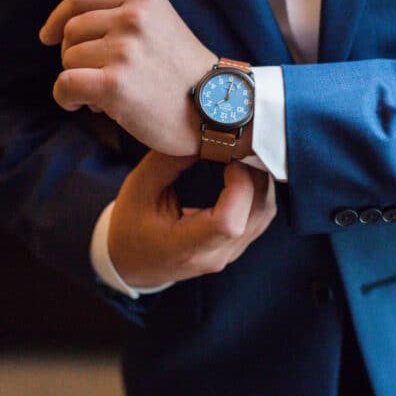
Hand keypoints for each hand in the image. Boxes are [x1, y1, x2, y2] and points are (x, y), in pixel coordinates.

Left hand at [39, 0, 216, 154]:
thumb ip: (127, 20)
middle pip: (72, 32)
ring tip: (106, 98)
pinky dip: (66, 97)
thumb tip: (71, 37)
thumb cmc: (191, 79)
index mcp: (144, 0)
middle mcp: (133, 19)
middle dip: (76, 58)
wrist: (222, 110)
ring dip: (79, 82)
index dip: (58, 18)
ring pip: (68, 60)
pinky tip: (83, 106)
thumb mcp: (165, 28)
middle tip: (98, 82)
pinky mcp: (116, 84)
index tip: (48, 36)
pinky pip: (66, 84)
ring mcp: (124, 50)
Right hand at [108, 150, 275, 288]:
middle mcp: (213, 256)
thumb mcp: (140, 187)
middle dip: (253, 173)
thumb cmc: (131, 225)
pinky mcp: (236, 247)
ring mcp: (229, 255)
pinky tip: (243, 171)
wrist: (131, 261)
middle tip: (238, 145)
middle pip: (256, 213)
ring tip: (240, 155)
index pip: (229, 223)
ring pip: (264, 213)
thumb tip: (205, 133)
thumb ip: (171, 160)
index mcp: (183, 247)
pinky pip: (261, 217)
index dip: (239, 185)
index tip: (227, 156)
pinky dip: (257, 191)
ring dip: (259, 180)